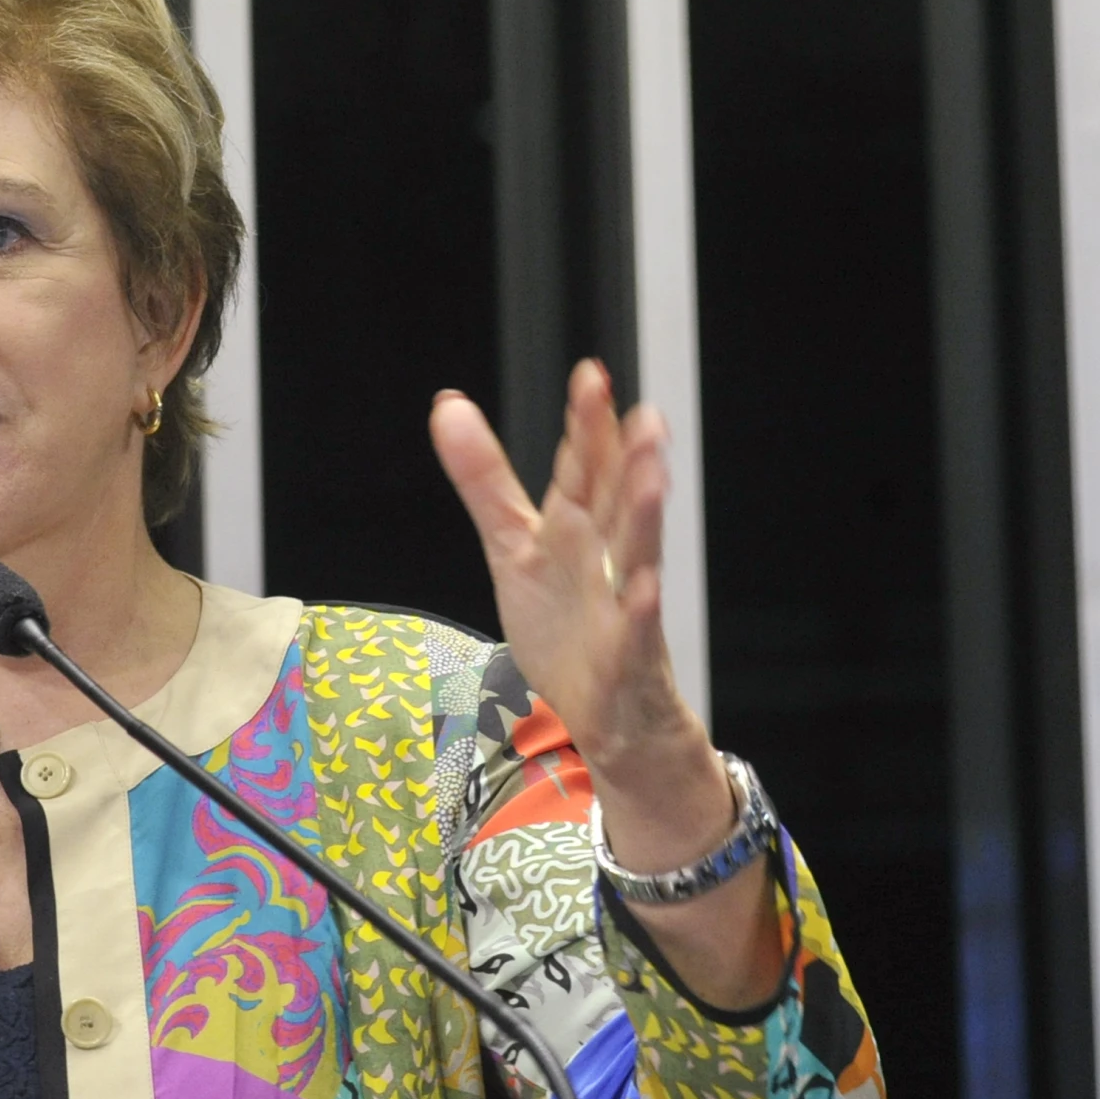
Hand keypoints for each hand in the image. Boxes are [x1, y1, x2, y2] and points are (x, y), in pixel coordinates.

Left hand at [432, 363, 777, 1005]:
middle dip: (628, 461)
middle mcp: (607, 563)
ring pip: (638, 560)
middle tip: (640, 414)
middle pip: (617, 505)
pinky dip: (636, 614)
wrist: (608, 721)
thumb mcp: (513, 548)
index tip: (591, 377)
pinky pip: (635, 638)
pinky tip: (640, 589)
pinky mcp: (627, 666)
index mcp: (579, 532)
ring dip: (645, 520)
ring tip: (652, 477)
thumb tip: (448, 404)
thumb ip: (484, 479)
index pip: (584, 472)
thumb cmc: (567, 627)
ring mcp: (622, 613)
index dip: (587, 428)